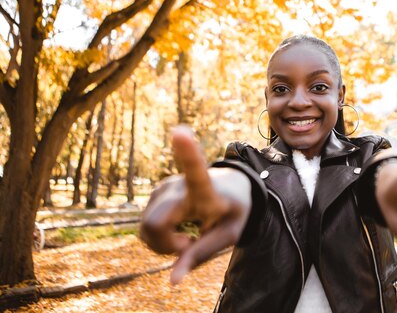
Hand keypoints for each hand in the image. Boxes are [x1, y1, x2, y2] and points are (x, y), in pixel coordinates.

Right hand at [140, 127, 251, 283]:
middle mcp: (179, 185)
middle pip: (154, 225)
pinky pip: (147, 228)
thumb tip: (172, 281)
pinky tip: (178, 229)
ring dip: (163, 243)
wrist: (231, 188)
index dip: (187, 154)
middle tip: (189, 244)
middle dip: (165, 245)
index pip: (196, 174)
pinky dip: (160, 238)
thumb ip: (202, 254)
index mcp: (206, 190)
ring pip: (146, 230)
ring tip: (188, 235)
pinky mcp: (156, 194)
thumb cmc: (233, 210)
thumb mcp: (230, 235)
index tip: (180, 132)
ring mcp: (164, 188)